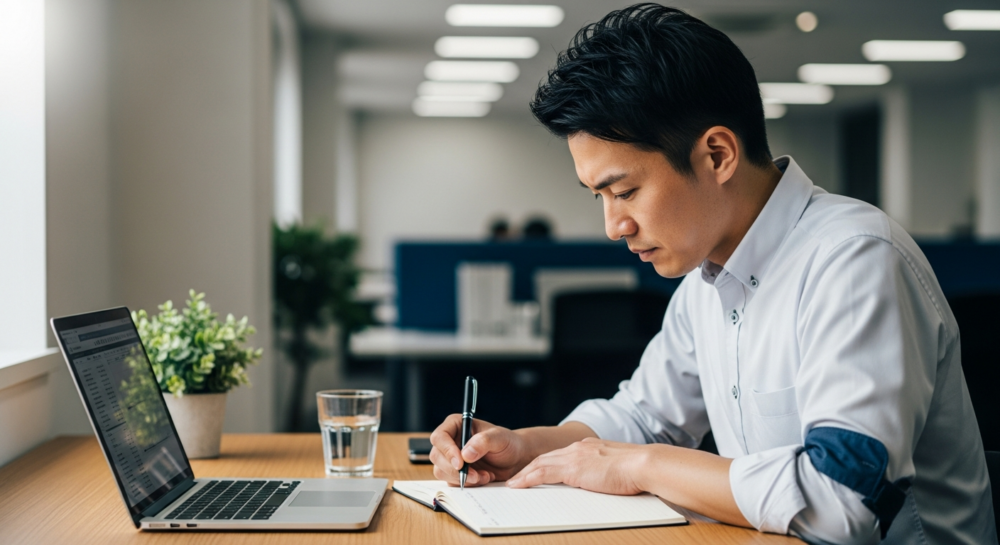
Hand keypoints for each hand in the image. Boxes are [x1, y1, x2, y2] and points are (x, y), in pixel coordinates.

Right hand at [429, 414, 530, 486]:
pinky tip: (483, 478)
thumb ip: (483, 442)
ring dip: (462, 478)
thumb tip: (465, 454)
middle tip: (475, 475)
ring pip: (442, 471)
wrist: (515, 459)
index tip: (460, 463)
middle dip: (455, 469)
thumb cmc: (507, 443)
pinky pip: (452, 482)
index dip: (447, 450)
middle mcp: (450, 441)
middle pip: (436, 456)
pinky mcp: (455, 472)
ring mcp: (451, 458)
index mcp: (456, 425)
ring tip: (484, 475)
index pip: (439, 437)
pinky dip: (467, 483)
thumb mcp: (500, 438)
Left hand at [506, 438, 646, 495]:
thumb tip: (601, 480)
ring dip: (524, 474)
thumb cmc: (637, 470)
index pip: (559, 455)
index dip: (544, 463)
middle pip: (545, 457)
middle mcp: (578, 448)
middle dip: (529, 468)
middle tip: (516, 478)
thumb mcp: (616, 467)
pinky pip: (543, 473)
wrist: (643, 464)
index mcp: (588, 447)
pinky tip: (519, 485)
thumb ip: (603, 470)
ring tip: (512, 484)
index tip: (534, 471)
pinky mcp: (573, 468)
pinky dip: (528, 479)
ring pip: (540, 464)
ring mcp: (574, 456)